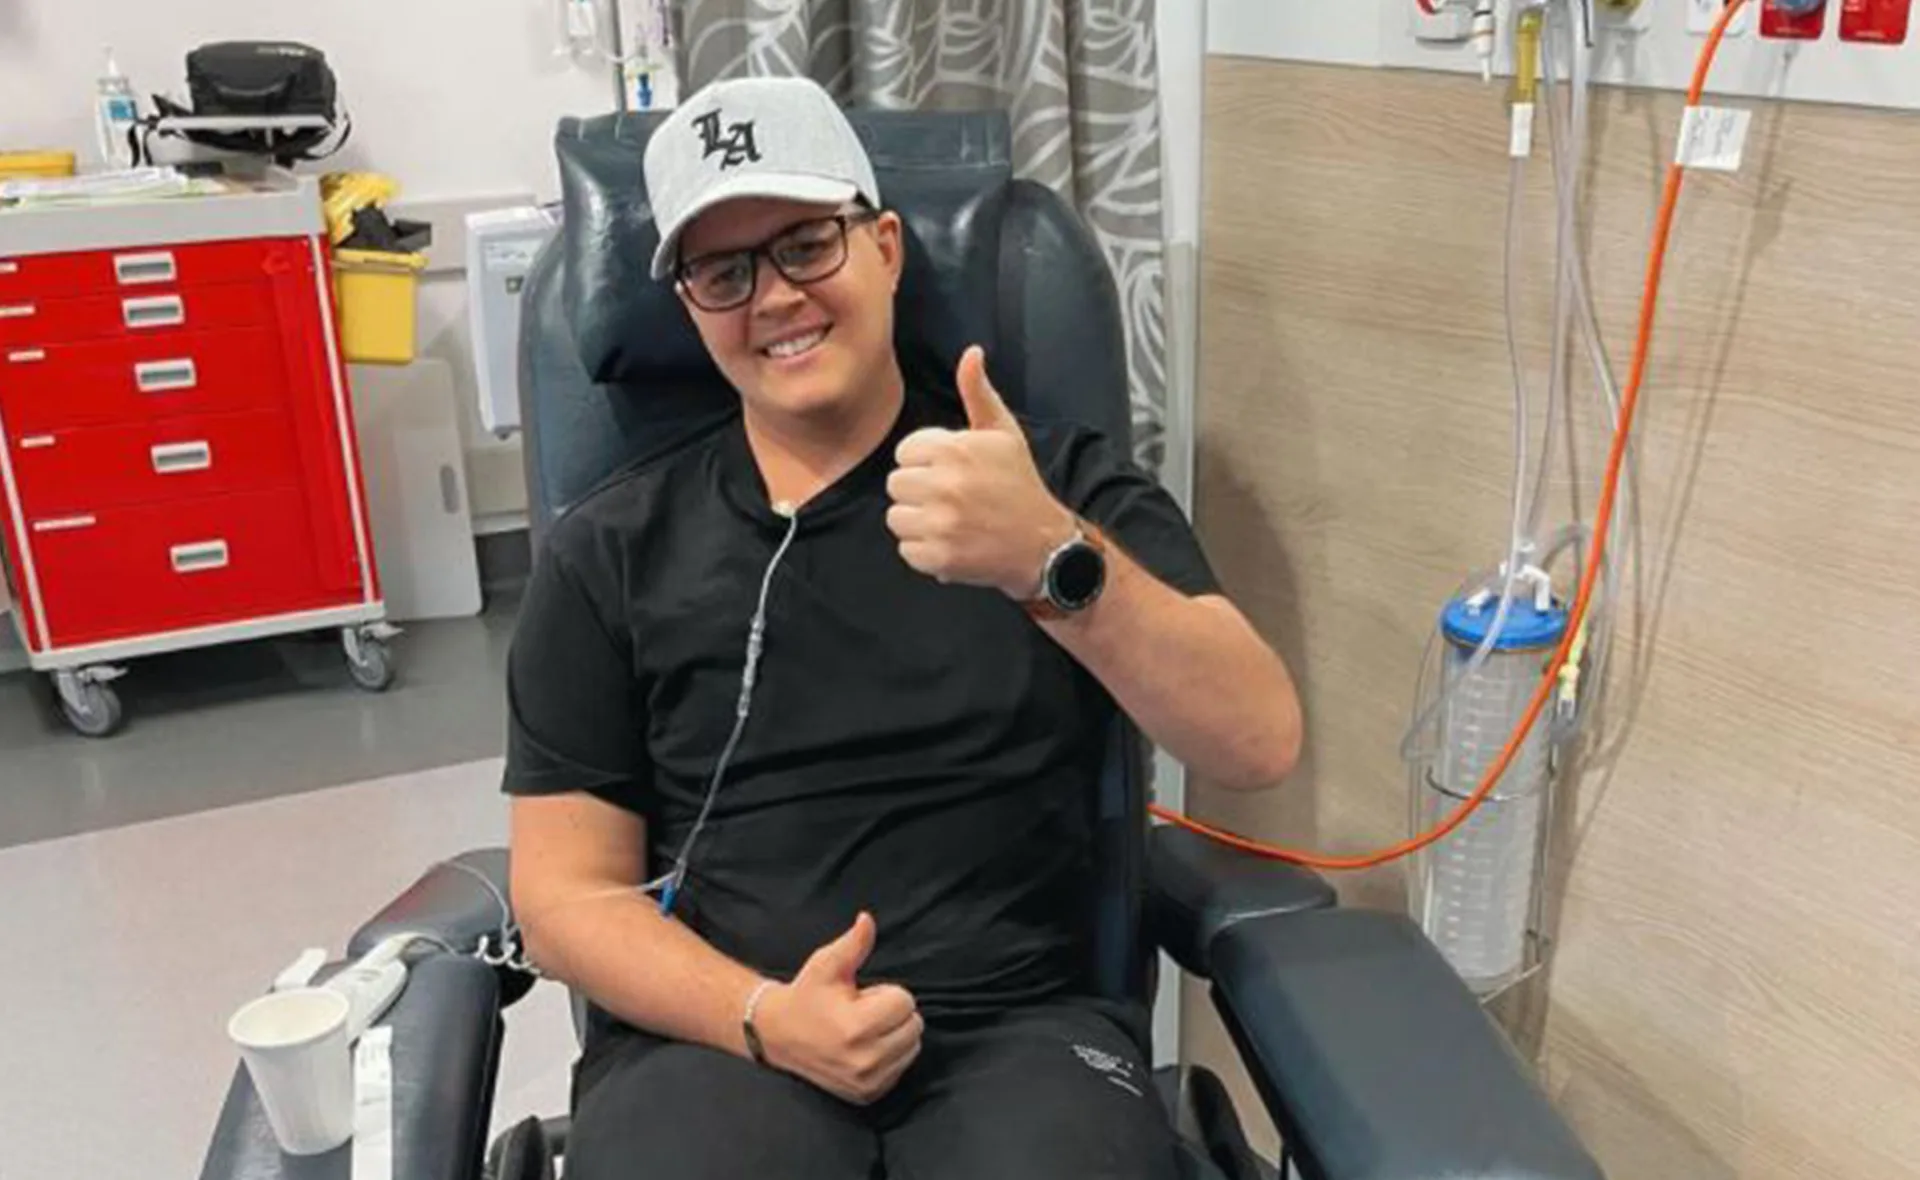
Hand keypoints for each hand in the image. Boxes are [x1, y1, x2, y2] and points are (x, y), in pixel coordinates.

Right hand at [752, 912, 923, 1105]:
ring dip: (894, 1034)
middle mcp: (866, 1060)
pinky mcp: (869, 1094)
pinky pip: (902, 1067)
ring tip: (861, 1030)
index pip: (906, 1001)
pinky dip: (890, 1055)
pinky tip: (863, 1048)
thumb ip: (854, 943)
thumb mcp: (827, 965)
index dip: (885, 993)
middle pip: (914, 1025)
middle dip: (892, 1013)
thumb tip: (867, 919)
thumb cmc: (806, 996)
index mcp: (857, 1028)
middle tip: (860, 1012)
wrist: (777, 1036)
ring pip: (912, 1047)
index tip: (860, 997)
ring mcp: (867, 1082)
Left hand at [886, 345, 1077, 598]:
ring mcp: (942, 523)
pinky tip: (952, 543)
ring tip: (950, 521)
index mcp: (955, 449)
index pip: (905, 453)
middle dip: (919, 492)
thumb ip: (978, 392)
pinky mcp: (939, 557)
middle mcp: (945, 485)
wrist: (1043, 543)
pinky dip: (925, 552)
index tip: (950, 473)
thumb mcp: (1003, 433)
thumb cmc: (1019, 484)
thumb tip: (971, 352)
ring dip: (919, 522)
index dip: (925, 463)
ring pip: (897, 517)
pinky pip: (907, 550)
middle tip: (951, 499)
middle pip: (896, 485)